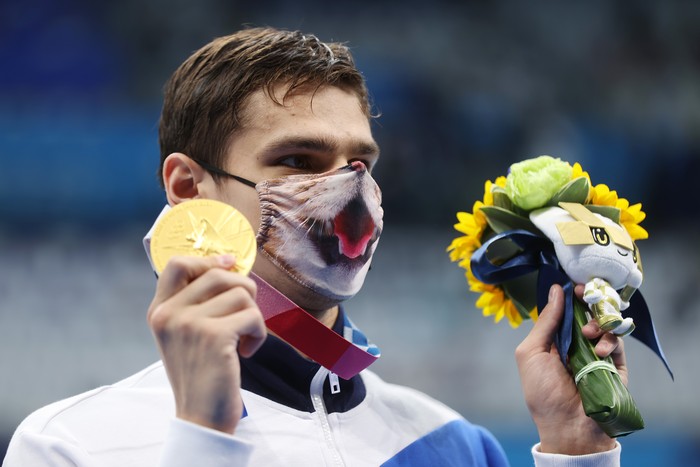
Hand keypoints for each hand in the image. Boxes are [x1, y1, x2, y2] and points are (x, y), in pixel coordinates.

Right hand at [147, 255, 266, 433]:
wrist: (200, 416)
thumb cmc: (201, 373)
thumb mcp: (185, 334)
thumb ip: (196, 302)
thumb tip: (229, 265)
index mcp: (159, 311)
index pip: (177, 264)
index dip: (209, 259)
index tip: (231, 264)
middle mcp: (169, 314)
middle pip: (219, 274)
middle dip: (244, 290)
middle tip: (245, 315)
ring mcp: (190, 324)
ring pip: (241, 293)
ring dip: (252, 316)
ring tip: (244, 338)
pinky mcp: (214, 336)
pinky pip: (252, 315)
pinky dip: (259, 334)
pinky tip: (247, 351)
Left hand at [515, 284, 625, 454]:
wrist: (567, 427)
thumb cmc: (542, 392)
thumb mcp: (531, 353)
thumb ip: (545, 323)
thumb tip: (556, 290)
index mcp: (554, 340)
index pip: (566, 311)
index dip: (572, 297)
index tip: (576, 286)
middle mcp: (576, 344)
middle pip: (589, 313)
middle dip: (589, 304)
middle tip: (586, 298)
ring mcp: (597, 355)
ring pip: (606, 326)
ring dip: (598, 324)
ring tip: (589, 334)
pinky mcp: (616, 367)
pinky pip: (619, 344)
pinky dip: (610, 343)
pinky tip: (598, 352)